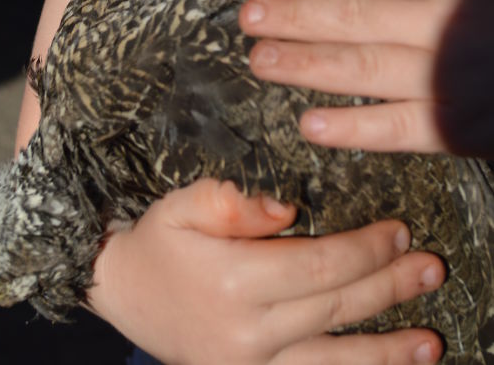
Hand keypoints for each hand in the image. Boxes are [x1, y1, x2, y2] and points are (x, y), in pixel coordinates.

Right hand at [88, 179, 443, 364]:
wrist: (120, 291)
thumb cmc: (157, 241)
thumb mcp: (182, 204)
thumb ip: (230, 201)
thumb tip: (284, 211)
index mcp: (233, 279)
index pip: (318, 265)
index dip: (364, 250)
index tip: (396, 232)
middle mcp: (247, 330)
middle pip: (335, 308)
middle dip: (388, 287)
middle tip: (428, 267)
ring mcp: (248, 364)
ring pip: (332, 359)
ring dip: (387, 349)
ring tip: (429, 341)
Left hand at [242, 0, 493, 156]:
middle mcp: (447, 23)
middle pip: (354, 18)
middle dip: (293, 18)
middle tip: (247, 20)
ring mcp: (453, 78)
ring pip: (365, 70)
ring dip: (305, 66)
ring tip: (261, 61)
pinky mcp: (463, 129)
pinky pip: (399, 130)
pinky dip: (353, 128)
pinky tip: (310, 124)